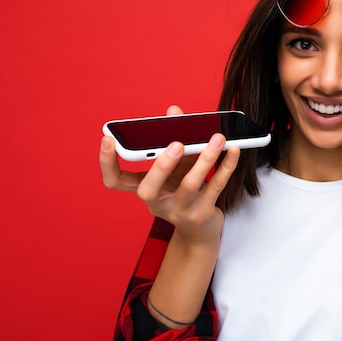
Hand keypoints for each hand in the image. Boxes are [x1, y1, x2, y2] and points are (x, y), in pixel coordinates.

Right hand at [99, 105, 240, 245]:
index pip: (115, 181)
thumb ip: (175, 138)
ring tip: (217, 138)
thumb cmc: (184, 190)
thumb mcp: (178, 165)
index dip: (107, 163)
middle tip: (176, 143)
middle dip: (161, 165)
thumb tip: (174, 111)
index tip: (108, 139)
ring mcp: (179, 211)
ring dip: (205, 159)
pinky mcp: (203, 214)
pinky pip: (216, 187)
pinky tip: (234, 150)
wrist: (201, 229)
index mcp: (143, 189)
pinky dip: (226, 167)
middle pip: (149, 190)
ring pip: (189, 186)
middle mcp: (157, 204)